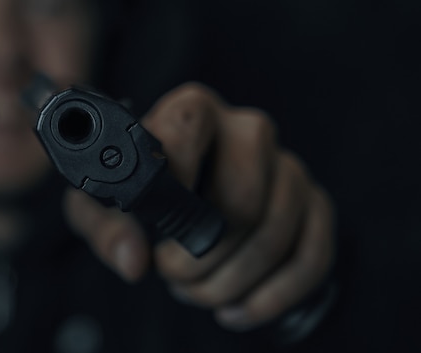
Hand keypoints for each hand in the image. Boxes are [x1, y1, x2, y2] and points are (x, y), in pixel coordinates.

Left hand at [64, 82, 334, 329]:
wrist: (191, 195)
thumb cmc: (144, 195)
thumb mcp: (106, 206)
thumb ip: (106, 228)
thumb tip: (133, 260)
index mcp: (191, 112)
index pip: (190, 121)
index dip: (174, 175)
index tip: (159, 221)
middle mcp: (246, 131)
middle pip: (242, 195)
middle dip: (202, 254)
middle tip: (173, 272)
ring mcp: (287, 166)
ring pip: (274, 232)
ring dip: (230, 281)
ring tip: (196, 290)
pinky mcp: (314, 203)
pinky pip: (312, 256)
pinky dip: (271, 296)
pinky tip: (235, 309)